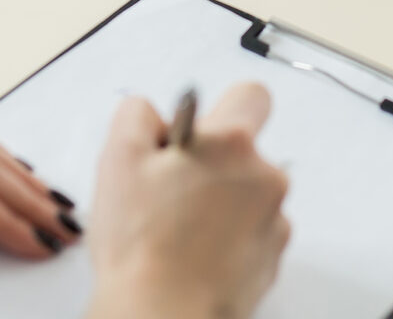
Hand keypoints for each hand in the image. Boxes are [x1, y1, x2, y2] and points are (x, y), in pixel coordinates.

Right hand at [85, 83, 290, 318]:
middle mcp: (265, 177)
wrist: (162, 315)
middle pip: (244, 151)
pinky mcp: (271, 260)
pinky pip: (252, 233)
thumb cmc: (142, 244)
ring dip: (219, 204)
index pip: (250, 95)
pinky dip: (227, 239)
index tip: (195, 137)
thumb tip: (153, 112)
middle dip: (211, 164)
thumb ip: (138, 115)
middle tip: (169, 191)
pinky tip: (193, 254)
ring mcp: (274, 222)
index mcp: (232, 144)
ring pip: (247, 195)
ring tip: (176, 230)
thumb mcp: (119, 158)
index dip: (220, 110)